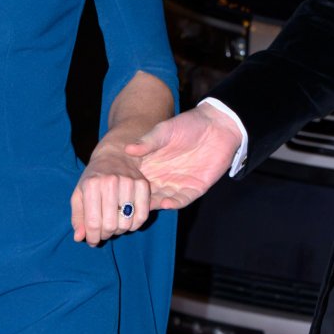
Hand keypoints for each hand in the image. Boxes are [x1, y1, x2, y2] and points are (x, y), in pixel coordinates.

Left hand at [71, 137, 151, 244]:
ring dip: (119, 231)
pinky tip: (127, 222)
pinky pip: (142, 216)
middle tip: (103, 233)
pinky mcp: (143, 184)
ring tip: (114, 225)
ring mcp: (129, 182)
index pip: (93, 222)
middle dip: (105, 235)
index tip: (92, 242)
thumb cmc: (93, 179)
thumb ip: (77, 217)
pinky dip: (135, 225)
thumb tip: (79, 238)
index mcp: (91, 185)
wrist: (114, 156)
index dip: (92, 237)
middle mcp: (110, 182)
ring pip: (126, 223)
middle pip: (110, 225)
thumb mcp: (79, 195)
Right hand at [125, 103, 241, 208]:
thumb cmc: (188, 124)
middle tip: (128, 208)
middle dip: (138, 202)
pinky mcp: (195, 188)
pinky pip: (183, 200)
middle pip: (147, 194)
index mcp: (151, 164)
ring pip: (163, 200)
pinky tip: (166, 203)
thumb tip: (127, 149)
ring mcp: (178, 184)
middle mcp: (162, 177)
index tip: (116, 192)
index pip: (135, 179)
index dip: (126, 186)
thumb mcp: (164, 131)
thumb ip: (148, 142)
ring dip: (155, 205)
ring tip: (146, 208)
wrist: (217, 126)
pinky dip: (175, 203)